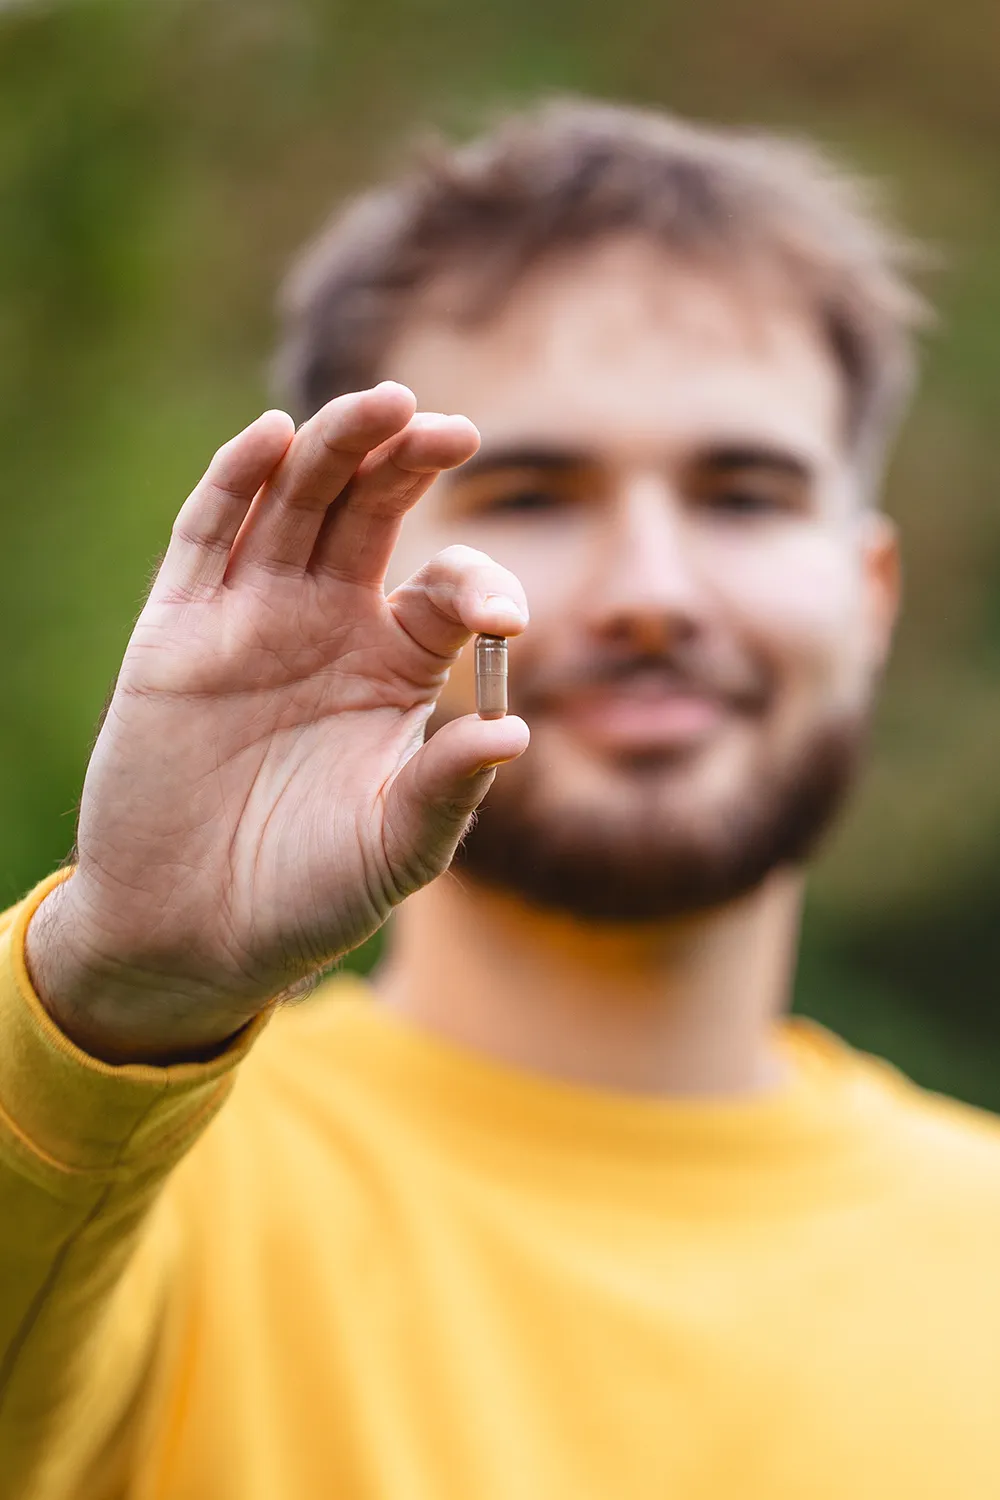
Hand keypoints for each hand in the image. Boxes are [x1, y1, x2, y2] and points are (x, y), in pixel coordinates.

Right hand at [26, 384, 528, 1061]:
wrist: (194, 933)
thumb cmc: (309, 892)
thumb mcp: (396, 847)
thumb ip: (447, 789)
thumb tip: (515, 732)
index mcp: (394, 663)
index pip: (445, 586)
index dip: (478, 583)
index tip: (504, 619)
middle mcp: (328, 623)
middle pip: (371, 511)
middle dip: (408, 462)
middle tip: (452, 430)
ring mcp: (251, 618)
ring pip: (296, 503)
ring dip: (336, 448)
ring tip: (382, 405)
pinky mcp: (178, 631)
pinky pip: (206, 539)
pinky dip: (236, 484)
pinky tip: (273, 439)